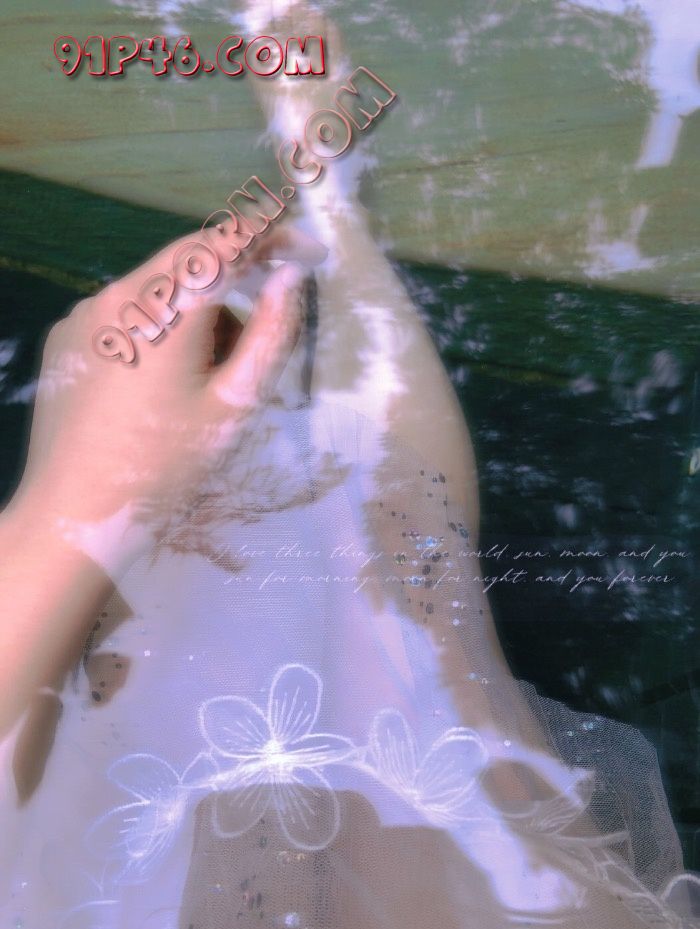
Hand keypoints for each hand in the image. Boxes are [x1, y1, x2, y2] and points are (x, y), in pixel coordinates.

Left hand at [11, 224, 325, 572]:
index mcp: (162, 310)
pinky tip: (164, 383)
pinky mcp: (67, 337)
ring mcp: (84, 315)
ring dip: (199, 310)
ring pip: (160, 288)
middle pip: (191, 261)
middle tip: (268, 319)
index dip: (272, 236)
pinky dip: (162, 327)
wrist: (74, 518)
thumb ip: (270, 334)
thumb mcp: (233, 406)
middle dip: (237, 279)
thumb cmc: (165, 468)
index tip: (308, 253)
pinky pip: (127, 313)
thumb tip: (288, 279)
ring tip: (211, 378)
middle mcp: (116, 296)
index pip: (225, 243)